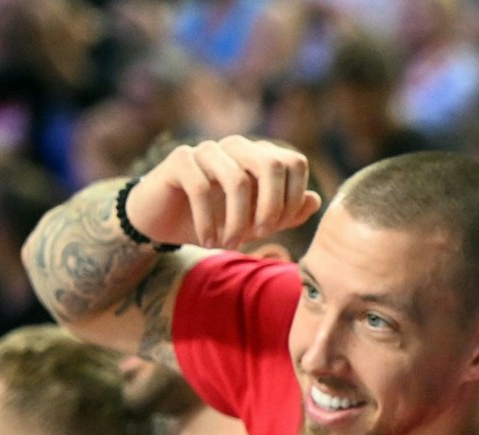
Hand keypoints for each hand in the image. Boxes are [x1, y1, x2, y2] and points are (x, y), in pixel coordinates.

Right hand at [124, 136, 320, 250]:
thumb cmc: (217, 221)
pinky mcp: (179, 159)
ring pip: (237, 180)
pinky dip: (209, 222)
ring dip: (237, 221)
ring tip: (230, 245)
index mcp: (259, 156)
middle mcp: (236, 146)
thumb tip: (315, 198)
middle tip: (260, 234)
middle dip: (271, 206)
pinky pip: (201, 189)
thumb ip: (287, 214)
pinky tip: (208, 241)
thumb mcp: (257, 224)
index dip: (292, 198)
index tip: (276, 228)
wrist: (164, 221)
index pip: (294, 163)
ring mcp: (207, 149)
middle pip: (271, 164)